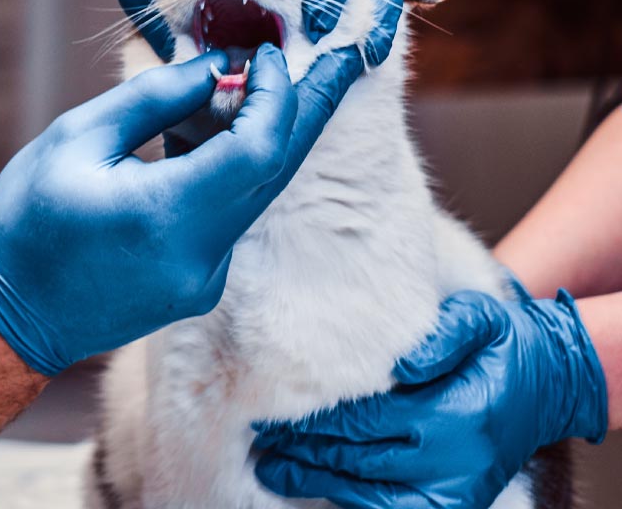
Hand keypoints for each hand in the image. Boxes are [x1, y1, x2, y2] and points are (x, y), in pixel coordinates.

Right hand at [0, 44, 364, 374]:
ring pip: (257, 192)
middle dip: (306, 107)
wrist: (8, 316)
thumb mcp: (76, 139)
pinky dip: (230, 168)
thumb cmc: (26, 221)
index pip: (259, 149)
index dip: (277, 94)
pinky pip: (231, 214)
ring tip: (253, 81)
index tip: (267, 53)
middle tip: (338, 56)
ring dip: (260, 134)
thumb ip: (155, 99)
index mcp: (165, 216)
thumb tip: (219, 66)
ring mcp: (206, 279)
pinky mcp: (201, 285)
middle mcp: (200, 256)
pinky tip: (204, 133)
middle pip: (277, 170)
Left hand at [253, 289, 608, 508]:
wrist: (551, 383)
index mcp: (454, 410)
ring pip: (367, 491)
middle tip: (259, 437)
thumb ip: (442, 334)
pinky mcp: (456, 504)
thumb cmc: (502, 346)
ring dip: (315, 479)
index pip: (364, 416)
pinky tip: (319, 490)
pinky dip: (354, 504)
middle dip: (302, 447)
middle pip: (356, 453)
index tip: (272, 408)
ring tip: (273, 468)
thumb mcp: (480, 319)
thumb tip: (400, 363)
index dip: (313, 416)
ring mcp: (453, 486)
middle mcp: (452, 456)